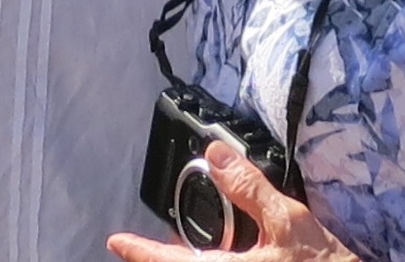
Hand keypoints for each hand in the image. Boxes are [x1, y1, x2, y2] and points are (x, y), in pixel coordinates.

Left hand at [107, 144, 355, 260]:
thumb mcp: (289, 221)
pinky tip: (235, 255)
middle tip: (155, 241)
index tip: (115, 241)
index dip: (140, 251)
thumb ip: (248, 188)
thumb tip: (215, 154)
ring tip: (190, 246)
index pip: (171, 261)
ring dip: (197, 259)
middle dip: (170, 255)